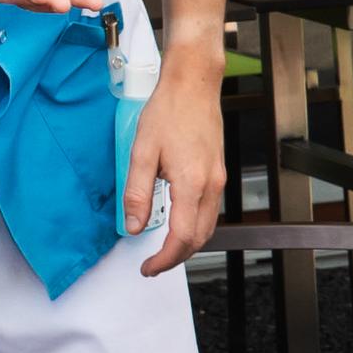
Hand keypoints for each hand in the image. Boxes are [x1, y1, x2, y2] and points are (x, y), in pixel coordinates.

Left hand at [127, 42, 225, 273]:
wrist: (193, 85)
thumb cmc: (169, 112)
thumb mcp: (141, 153)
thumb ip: (137, 194)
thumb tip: (134, 226)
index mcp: (191, 184)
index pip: (182, 238)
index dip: (164, 259)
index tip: (147, 267)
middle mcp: (211, 186)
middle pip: (199, 238)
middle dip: (176, 258)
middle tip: (153, 264)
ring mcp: (218, 180)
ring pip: (208, 227)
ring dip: (187, 244)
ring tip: (164, 249)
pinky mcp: (218, 172)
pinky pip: (210, 211)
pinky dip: (195, 227)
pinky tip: (179, 224)